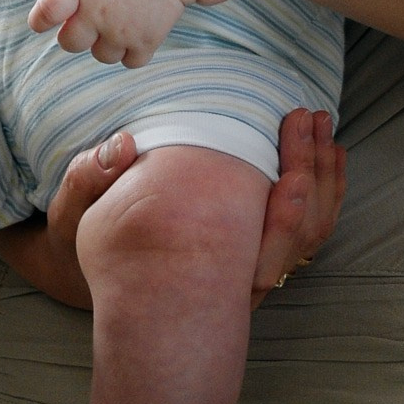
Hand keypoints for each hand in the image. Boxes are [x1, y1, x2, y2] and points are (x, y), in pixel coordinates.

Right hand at [0, 107, 346, 309]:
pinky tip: (326, 153)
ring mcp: (253, 275)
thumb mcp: (77, 216)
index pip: (260, 258)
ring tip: (320, 126)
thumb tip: (121, 143)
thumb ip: (90, 179)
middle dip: (312, 174)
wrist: (108, 283)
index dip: (286, 212)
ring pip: (310, 236)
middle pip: (298, 239)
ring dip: (324, 178)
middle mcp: (236, 286)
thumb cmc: (96, 247)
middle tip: (307, 117)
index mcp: (197, 281)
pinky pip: (309, 232)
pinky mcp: (261, 259)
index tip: (291, 152)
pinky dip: (326, 191)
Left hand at [29, 0, 194, 66]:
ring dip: (106, 43)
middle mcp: (98, 10)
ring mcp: (122, 29)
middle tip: (91, 17)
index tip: (43, 19)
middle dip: (76, 33)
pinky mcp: (146, 41)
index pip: (46, 12)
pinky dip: (131, 52)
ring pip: (100, 56)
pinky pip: (128, 62)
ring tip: (118, 20)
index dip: (39, 20)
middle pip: (69, 43)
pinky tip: (135, 30)